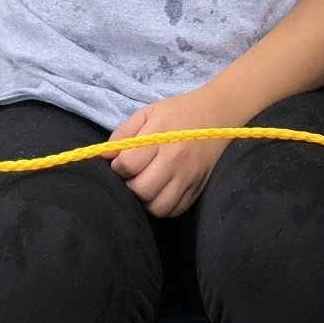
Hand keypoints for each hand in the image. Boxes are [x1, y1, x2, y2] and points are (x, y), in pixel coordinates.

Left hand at [106, 87, 249, 217]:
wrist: (218, 113)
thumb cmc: (178, 111)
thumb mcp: (148, 113)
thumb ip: (124, 133)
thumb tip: (105, 156)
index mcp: (161, 137)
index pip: (127, 165)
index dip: (118, 166)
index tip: (122, 161)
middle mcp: (176, 159)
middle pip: (141, 189)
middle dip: (130, 185)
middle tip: (134, 175)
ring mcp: (189, 177)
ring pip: (158, 207)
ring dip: (146, 200)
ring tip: (146, 185)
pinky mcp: (198, 188)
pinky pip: (175, 210)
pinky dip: (164, 206)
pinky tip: (160, 192)